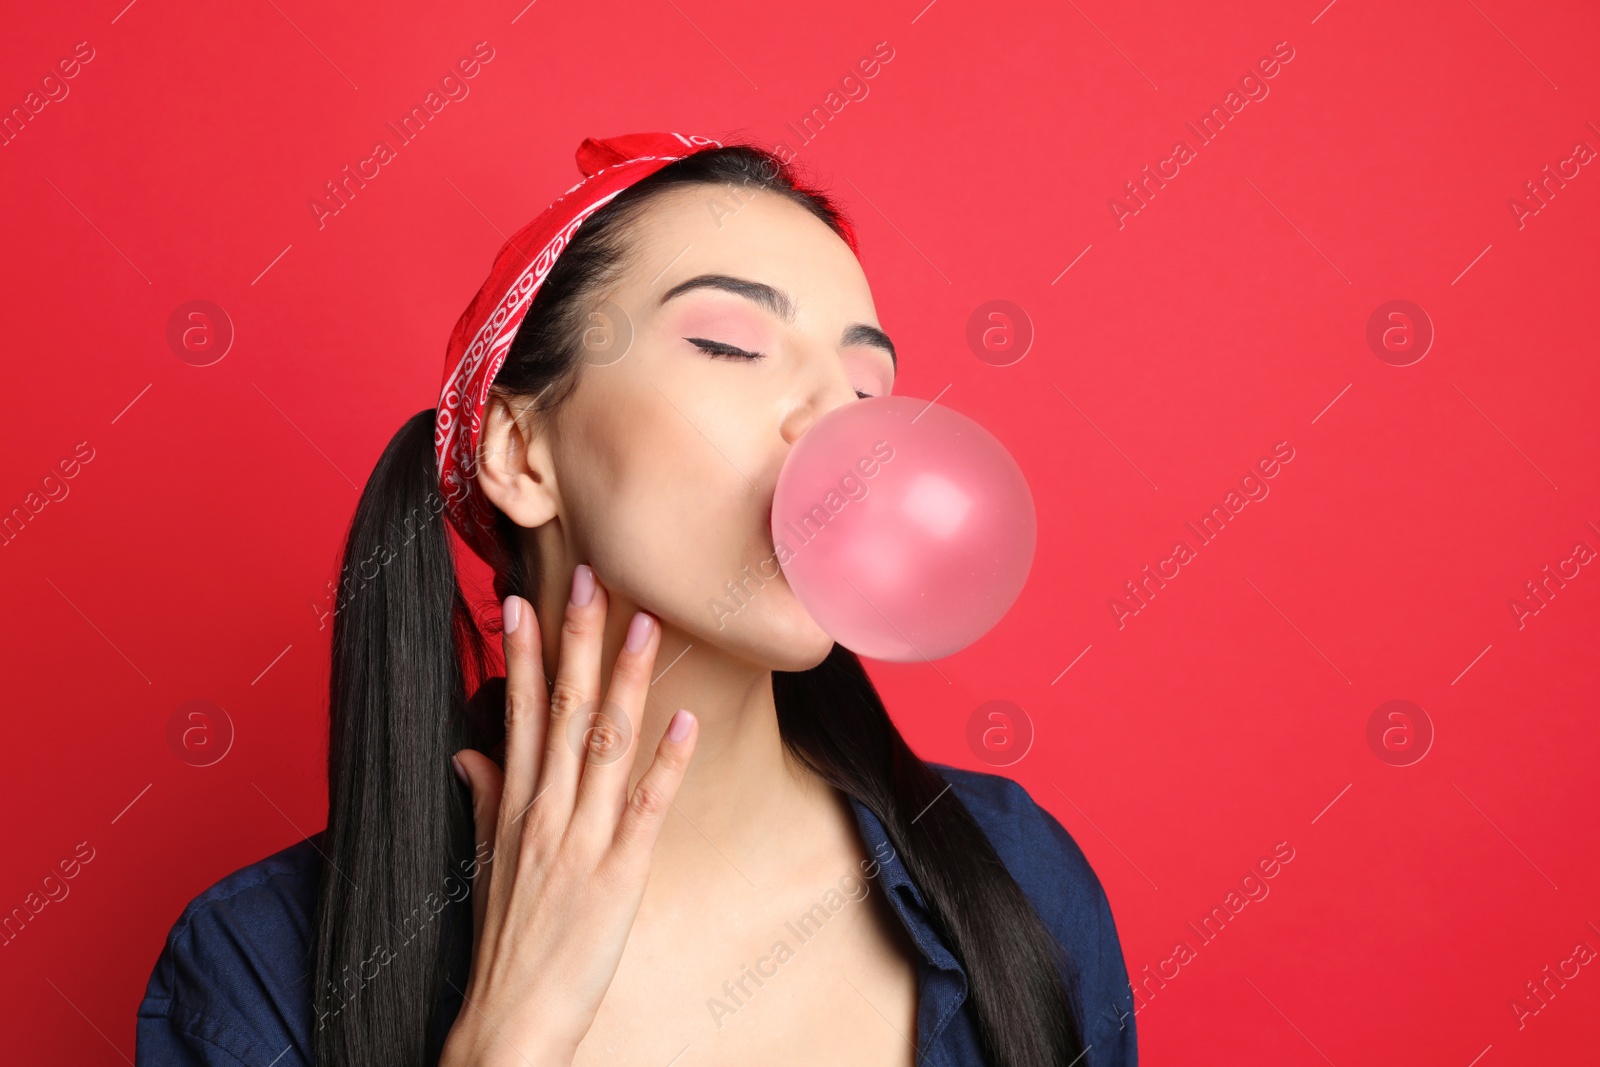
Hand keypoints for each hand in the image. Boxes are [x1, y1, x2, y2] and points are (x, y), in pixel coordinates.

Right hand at [440, 566, 698, 1066]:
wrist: (509, 1022)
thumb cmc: (503, 942)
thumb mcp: (483, 864)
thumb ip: (483, 801)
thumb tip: (469, 754)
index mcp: (512, 807)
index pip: (515, 713)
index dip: (521, 654)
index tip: (525, 599)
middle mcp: (542, 813)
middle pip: (560, 711)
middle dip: (576, 642)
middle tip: (589, 578)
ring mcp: (580, 841)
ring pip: (603, 745)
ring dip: (625, 682)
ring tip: (645, 625)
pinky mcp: (617, 875)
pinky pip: (644, 809)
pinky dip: (666, 765)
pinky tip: (686, 722)